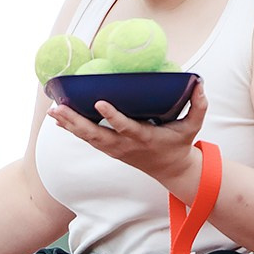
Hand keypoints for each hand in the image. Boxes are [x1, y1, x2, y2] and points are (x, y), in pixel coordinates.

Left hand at [45, 76, 206, 189]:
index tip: (99, 102)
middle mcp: (125, 145)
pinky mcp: (109, 149)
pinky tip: (59, 119)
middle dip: (76, 122)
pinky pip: (88, 139)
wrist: (171, 171)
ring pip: (88, 138)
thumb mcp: (193, 126)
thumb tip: (199, 82)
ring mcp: (115, 149)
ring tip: (54, 111)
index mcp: (144, 137)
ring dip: (70, 125)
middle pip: (96, 135)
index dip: (112, 116)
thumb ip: (199, 105)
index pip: (126, 127)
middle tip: (59, 109)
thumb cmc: (180, 144)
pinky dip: (73, 129)